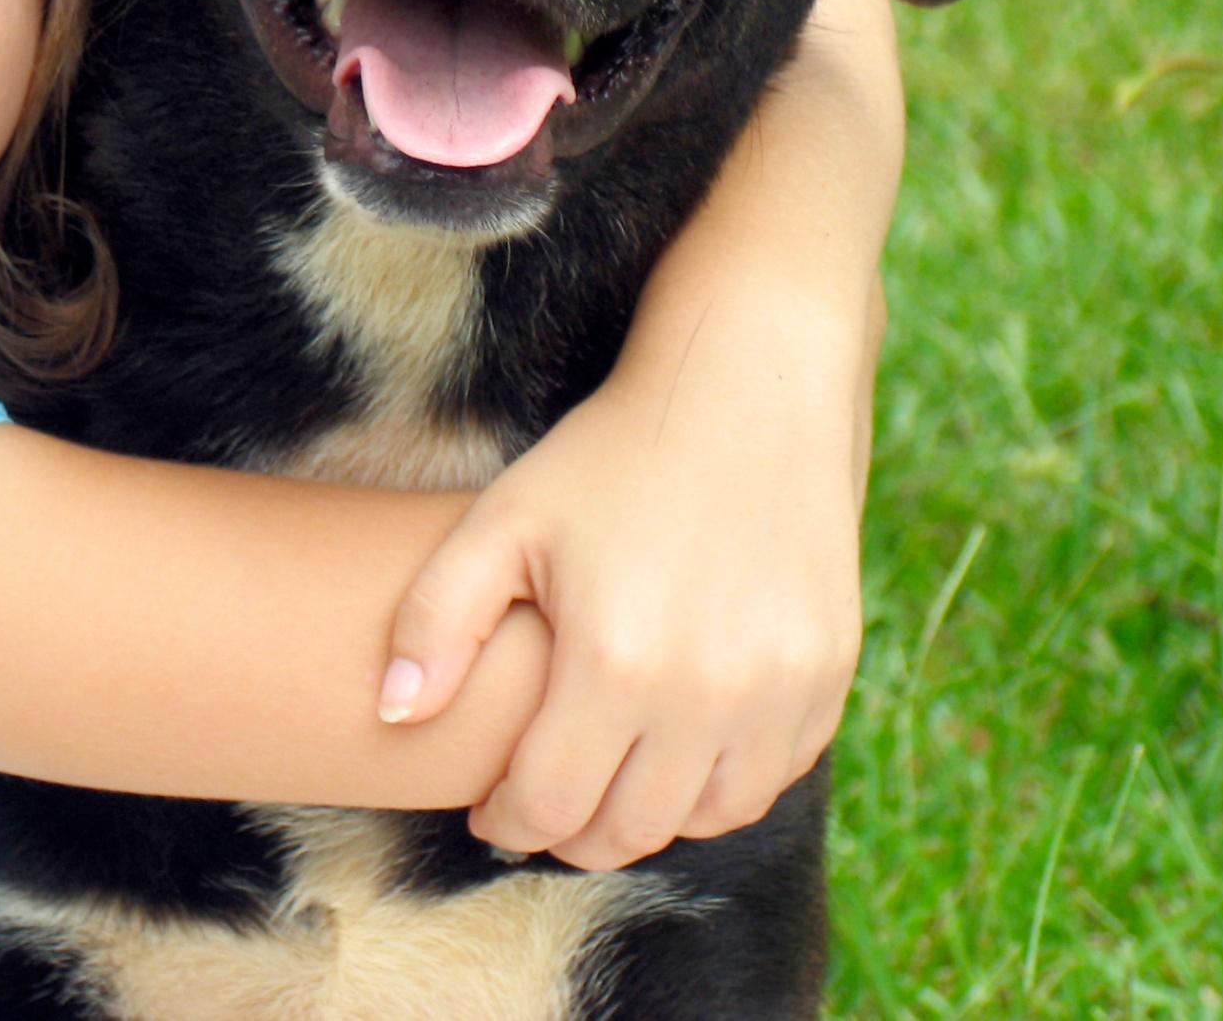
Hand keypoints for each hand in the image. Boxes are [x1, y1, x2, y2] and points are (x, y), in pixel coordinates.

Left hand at [377, 298, 872, 870]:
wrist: (748, 390)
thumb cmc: (610, 454)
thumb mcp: (503, 518)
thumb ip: (435, 618)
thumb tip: (393, 714)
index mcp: (615, 661)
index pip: (550, 807)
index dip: (507, 821)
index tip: (487, 808)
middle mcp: (706, 694)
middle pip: (628, 830)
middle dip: (571, 832)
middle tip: (541, 804)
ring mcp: (779, 691)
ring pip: (706, 818)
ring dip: (650, 819)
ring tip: (607, 783)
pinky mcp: (829, 675)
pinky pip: (772, 775)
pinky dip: (722, 783)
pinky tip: (679, 748)